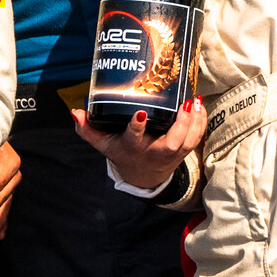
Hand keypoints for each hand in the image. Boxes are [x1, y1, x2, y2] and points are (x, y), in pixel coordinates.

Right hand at [75, 92, 203, 194]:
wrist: (142, 175)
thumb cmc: (123, 152)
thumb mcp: (103, 143)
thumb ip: (87, 129)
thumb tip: (75, 113)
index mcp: (133, 147)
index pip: (135, 138)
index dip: (138, 126)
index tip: (141, 113)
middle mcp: (154, 151)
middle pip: (171, 142)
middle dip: (180, 124)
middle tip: (184, 104)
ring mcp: (171, 153)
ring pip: (188, 141)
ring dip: (194, 122)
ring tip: (195, 101)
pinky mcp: (183, 152)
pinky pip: (196, 139)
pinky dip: (201, 123)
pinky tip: (201, 106)